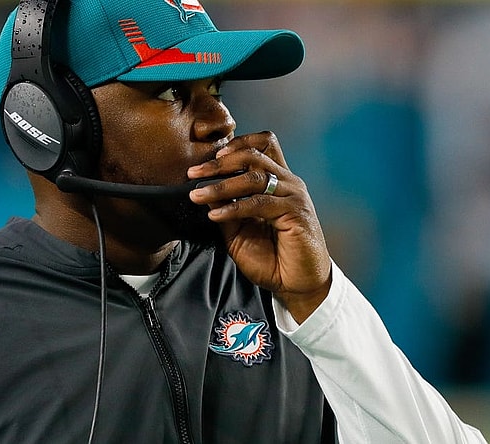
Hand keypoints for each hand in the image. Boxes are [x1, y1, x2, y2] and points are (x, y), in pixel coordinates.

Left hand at [188, 131, 331, 323]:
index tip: (209, 156)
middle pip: (254, 155)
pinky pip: (259, 203)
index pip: (262, 145)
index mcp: (276, 180)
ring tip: (198, 195)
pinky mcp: (296, 213)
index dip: (236, 143)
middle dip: (220, 162)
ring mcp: (293, 195)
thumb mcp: (238, 231)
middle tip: (193, 172)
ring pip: (255, 177)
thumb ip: (225, 208)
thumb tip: (203, 189)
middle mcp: (287, 182)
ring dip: (221, 185)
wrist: (296, 284)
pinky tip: (216, 215)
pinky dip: (234, 207)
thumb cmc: (270, 257)